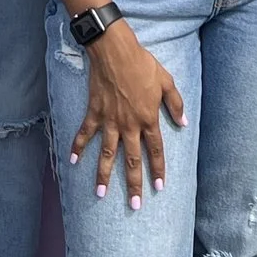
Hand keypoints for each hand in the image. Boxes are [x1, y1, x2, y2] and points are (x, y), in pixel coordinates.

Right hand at [71, 20, 184, 206]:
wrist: (115, 51)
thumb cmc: (142, 64)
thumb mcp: (166, 82)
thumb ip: (176, 104)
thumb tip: (183, 123)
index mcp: (148, 118)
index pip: (155, 150)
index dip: (158, 169)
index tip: (158, 187)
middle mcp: (129, 125)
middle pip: (132, 160)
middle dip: (133, 184)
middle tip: (134, 205)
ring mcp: (110, 121)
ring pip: (107, 154)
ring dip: (103, 175)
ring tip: (100, 194)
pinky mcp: (94, 113)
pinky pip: (85, 133)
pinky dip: (78, 147)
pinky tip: (73, 161)